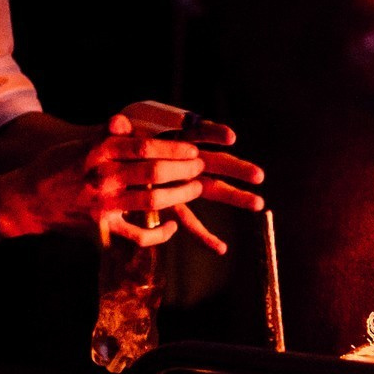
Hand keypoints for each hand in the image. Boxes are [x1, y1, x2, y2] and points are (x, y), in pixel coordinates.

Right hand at [7, 116, 204, 247]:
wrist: (25, 200)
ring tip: (195, 188)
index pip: (143, 146)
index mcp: (97, 151)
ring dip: (180, 194)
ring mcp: (104, 203)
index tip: (192, 148)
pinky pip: (137, 235)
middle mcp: (103, 176)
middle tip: (199, 166)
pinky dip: (159, 234)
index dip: (173, 148)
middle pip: (153, 171)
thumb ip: (105, 136)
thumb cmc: (54, 167)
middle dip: (183, 169)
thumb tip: (123, 121)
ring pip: (152, 200)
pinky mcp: (103, 227)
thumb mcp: (77, 144)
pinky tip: (172, 227)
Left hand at [116, 102, 265, 252]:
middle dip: (238, 169)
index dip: (213, 134)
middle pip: (217, 163)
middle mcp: (186, 161)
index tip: (229, 136)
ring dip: (236, 197)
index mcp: (177, 140)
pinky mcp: (173, 202)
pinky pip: (191, 221)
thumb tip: (114, 124)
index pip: (200, 133)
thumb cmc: (124, 144)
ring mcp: (183, 183)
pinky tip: (219, 249)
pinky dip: (203, 235)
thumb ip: (121, 130)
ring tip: (258, 204)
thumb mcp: (123, 136)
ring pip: (214, 189)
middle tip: (259, 175)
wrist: (114, 158)